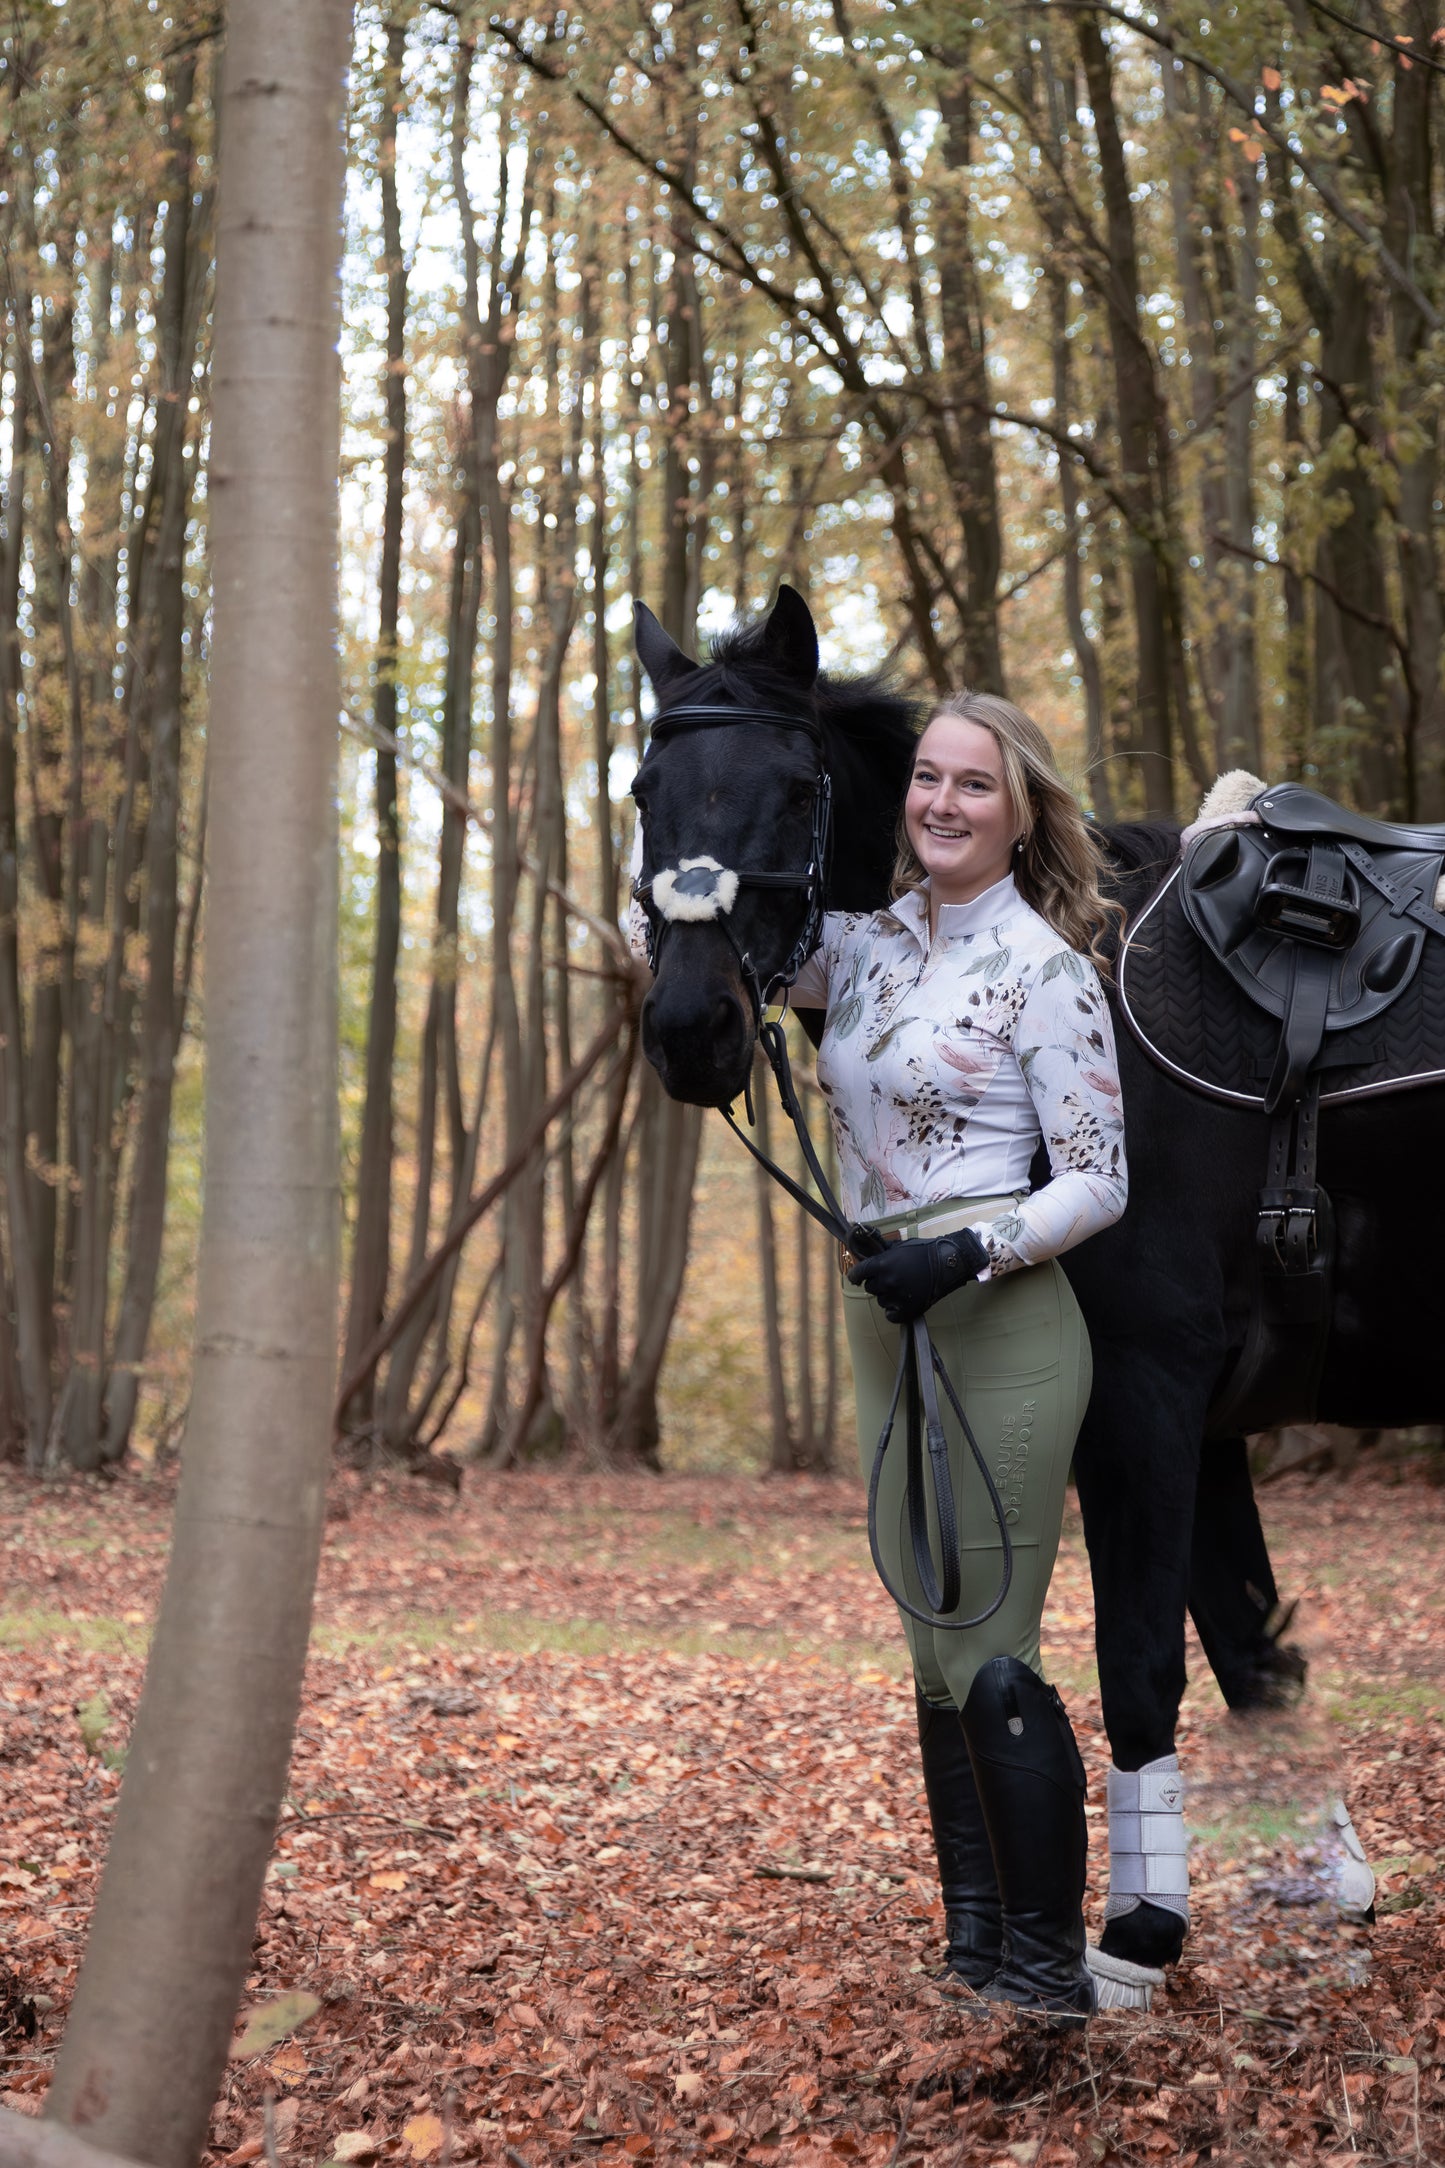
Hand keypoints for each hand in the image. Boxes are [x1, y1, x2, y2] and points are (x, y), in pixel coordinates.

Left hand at [847, 1228, 987, 1323]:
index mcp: (882, 1265)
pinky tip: (900, 1303)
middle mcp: (887, 1282)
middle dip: (877, 1283)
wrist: (947, 1263)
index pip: (857, 1274)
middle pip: (869, 1288)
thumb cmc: (923, 1251)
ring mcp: (897, 1297)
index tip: (857, 1277)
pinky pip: (891, 1316)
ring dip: (887, 1296)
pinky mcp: (908, 1310)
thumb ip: (880, 1251)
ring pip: (881, 1301)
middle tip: (890, 1278)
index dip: (856, 1275)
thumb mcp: (898, 1246)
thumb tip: (864, 1249)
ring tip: (901, 1288)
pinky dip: (893, 1311)